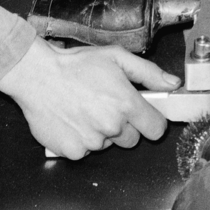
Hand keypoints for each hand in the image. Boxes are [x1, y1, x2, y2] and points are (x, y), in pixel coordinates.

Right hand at [0, 36, 179, 159]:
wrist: (36, 75)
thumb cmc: (74, 64)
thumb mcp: (115, 57)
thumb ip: (148, 72)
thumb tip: (172, 83)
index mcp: (126, 103)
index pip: (156, 129)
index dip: (150, 121)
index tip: (142, 115)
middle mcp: (111, 126)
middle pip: (131, 140)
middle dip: (123, 126)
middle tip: (105, 106)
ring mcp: (92, 141)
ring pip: (107, 144)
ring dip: (100, 132)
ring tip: (83, 109)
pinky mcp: (73, 151)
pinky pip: (85, 151)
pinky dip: (80, 139)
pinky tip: (71, 120)